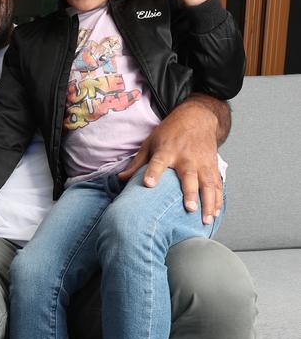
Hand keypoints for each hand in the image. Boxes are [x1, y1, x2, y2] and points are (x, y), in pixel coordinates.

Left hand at [118, 100, 221, 223]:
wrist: (197, 117)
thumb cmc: (170, 132)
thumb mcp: (150, 142)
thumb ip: (138, 163)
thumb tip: (121, 179)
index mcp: (167, 150)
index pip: (158, 162)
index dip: (153, 173)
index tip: (148, 184)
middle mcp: (186, 158)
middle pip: (189, 177)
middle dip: (190, 193)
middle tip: (190, 209)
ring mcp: (202, 163)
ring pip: (208, 184)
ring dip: (208, 202)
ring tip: (206, 220)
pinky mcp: (213, 166)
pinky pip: (217, 185)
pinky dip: (218, 199)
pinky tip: (215, 214)